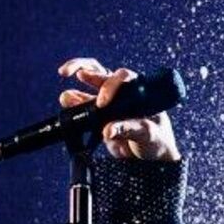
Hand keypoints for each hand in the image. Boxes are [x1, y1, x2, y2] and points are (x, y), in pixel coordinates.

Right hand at [57, 57, 181, 161]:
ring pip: (87, 90)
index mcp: (139, 91)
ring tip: (66, 98)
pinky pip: (83, 106)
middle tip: (68, 72)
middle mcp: (122, 93)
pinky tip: (67, 104)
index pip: (123, 77)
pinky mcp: (99, 116)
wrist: (153, 156)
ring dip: (75, 91)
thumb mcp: (148, 134)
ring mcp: (109, 104)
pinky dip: (73, 104)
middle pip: (100, 72)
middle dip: (82, 68)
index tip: (102, 103)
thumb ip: (130, 129)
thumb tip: (108, 130)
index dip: (110, 85)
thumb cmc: (158, 139)